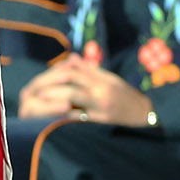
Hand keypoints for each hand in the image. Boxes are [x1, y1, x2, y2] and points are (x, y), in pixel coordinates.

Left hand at [18, 52, 154, 126]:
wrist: (146, 116)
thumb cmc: (125, 97)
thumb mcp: (110, 79)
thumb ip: (88, 69)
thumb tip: (69, 58)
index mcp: (100, 79)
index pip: (71, 70)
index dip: (52, 74)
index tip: (41, 80)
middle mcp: (100, 90)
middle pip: (68, 79)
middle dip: (47, 84)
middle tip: (33, 91)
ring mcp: (100, 106)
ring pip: (71, 95)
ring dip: (51, 98)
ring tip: (38, 101)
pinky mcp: (100, 121)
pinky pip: (76, 117)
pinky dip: (61, 115)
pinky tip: (49, 116)